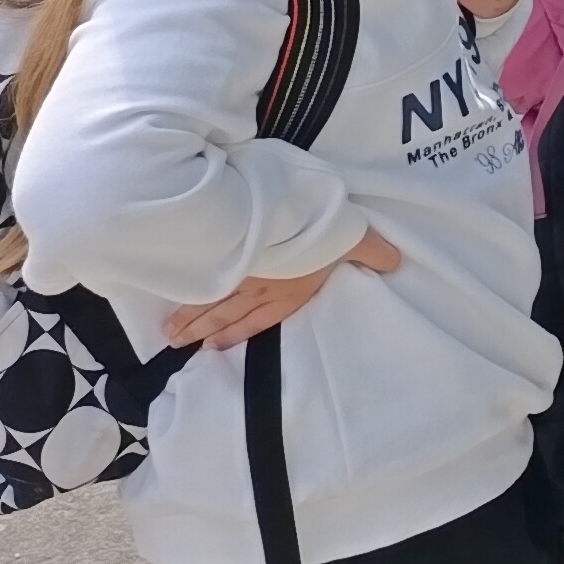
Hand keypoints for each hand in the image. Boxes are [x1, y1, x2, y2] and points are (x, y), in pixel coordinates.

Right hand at [164, 227, 398, 348]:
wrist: (276, 216)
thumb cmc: (315, 231)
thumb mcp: (352, 238)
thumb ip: (373, 251)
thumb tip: (396, 262)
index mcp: (286, 290)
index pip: (259, 319)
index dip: (237, 334)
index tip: (213, 346)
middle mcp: (255, 289)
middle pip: (224, 314)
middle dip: (203, 329)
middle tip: (178, 343)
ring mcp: (231, 274)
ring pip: (205, 299)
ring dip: (186, 315)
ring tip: (167, 331)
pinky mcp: (214, 258)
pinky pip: (195, 279)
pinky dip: (180, 292)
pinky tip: (168, 296)